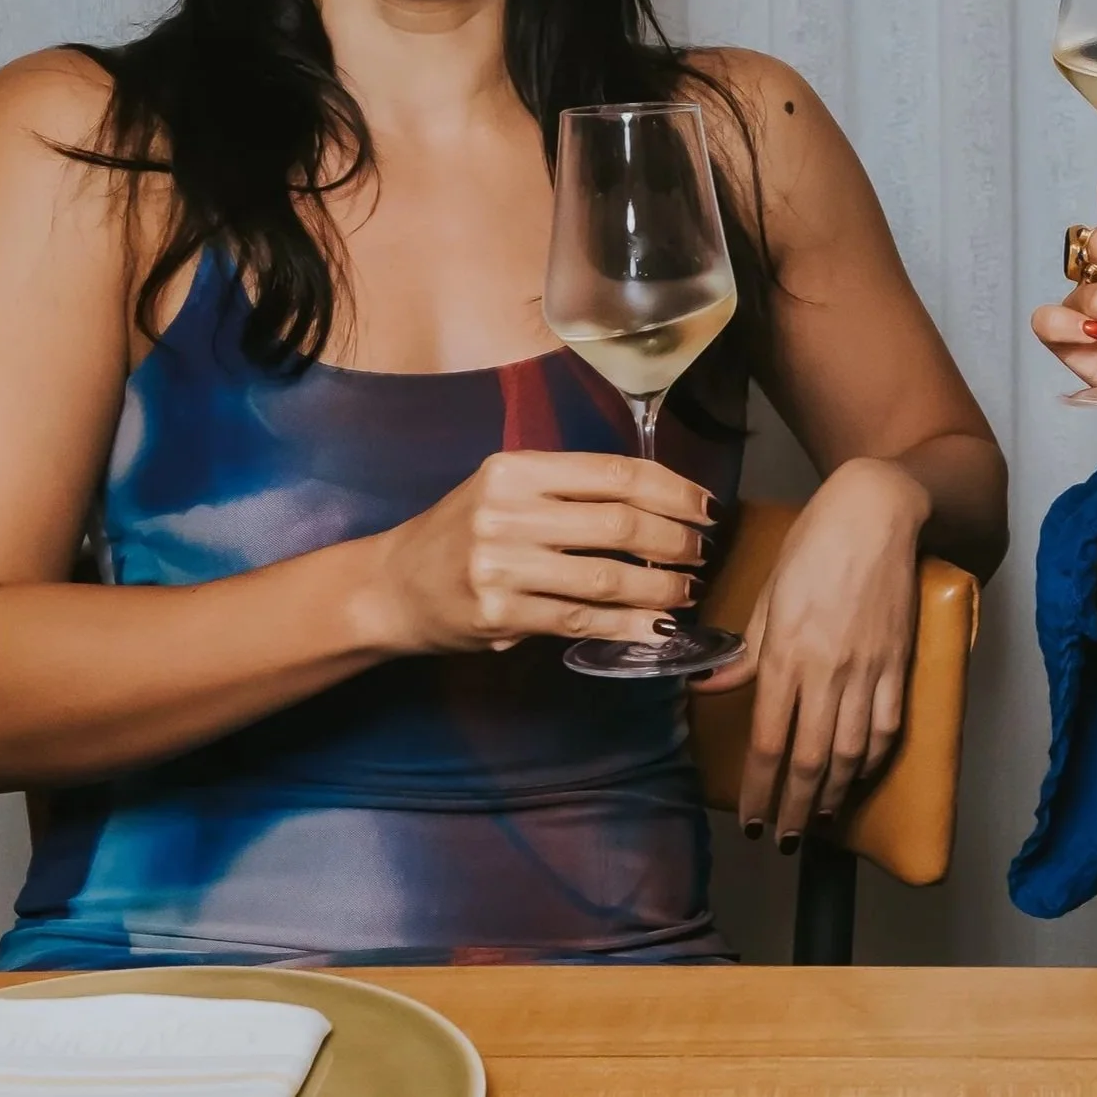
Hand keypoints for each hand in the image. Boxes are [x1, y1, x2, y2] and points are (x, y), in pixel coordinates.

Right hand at [364, 450, 711, 654]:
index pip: (615, 474)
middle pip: (619, 525)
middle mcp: (508, 511)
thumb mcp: (507, 489)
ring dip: (660, 588)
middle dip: (675, 541)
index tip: (705, 507)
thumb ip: (570, 490)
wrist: (392, 586)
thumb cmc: (463, 532)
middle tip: (702, 552)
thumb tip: (660, 501)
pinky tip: (656, 628)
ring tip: (687, 591)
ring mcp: (501, 565)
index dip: (671, 491)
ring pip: (606, 578)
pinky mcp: (498, 614)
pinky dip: (627, 626)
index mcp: (516, 468)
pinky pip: (579, 621)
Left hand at [693, 460, 926, 846]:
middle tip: (781, 841)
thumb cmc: (812, 545)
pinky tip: (858, 780)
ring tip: (815, 822)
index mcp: (786, 652)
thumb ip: (742, 650)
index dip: (759, 789)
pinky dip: (873, 762)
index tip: (750, 821)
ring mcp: (868, 669)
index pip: (768, 740)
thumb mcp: (766, 594)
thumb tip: (707, 689)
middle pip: (809, 759)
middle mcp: (826, 669)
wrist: (876, 513)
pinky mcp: (898, 663)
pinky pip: (887, 727)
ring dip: (832, 795)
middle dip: (792, 808)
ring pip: (850, 752)